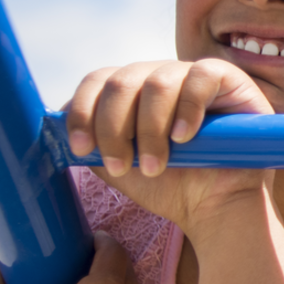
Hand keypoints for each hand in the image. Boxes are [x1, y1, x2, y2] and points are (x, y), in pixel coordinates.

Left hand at [64, 59, 275, 233]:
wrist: (214, 208)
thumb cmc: (170, 187)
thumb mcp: (119, 166)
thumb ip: (91, 143)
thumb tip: (53, 123)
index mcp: (133, 92)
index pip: (98, 80)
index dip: (83, 110)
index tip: (82, 149)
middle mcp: (160, 76)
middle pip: (122, 81)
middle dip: (114, 127)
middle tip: (123, 166)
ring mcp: (194, 75)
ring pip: (158, 81)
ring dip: (149, 129)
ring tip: (157, 165)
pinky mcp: (230, 79)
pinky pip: (201, 76)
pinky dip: (187, 108)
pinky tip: (184, 137)